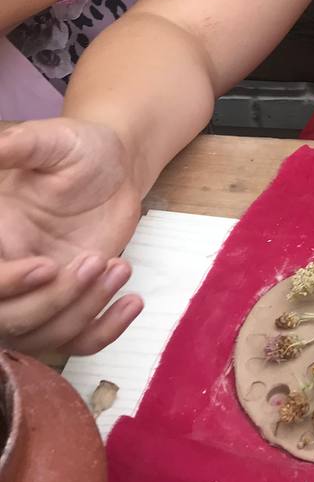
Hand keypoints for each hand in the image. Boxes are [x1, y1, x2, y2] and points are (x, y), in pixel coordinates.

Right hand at [0, 118, 143, 354]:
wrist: (116, 165)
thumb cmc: (83, 149)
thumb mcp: (55, 140)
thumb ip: (23, 145)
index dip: (10, 284)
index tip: (47, 265)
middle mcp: (11, 268)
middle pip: (8, 320)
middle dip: (52, 301)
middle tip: (94, 261)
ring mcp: (40, 292)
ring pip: (44, 335)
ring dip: (85, 310)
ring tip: (121, 267)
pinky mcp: (72, 301)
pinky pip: (78, 341)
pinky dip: (105, 332)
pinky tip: (133, 301)